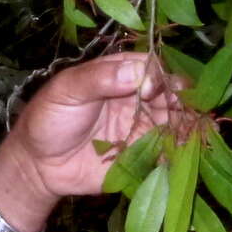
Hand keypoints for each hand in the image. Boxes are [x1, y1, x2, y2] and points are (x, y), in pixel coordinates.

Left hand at [0, 52, 183, 198]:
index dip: (156, 76)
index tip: (149, 90)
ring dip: (186, 125)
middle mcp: (137, 97)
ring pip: (174, 120)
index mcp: (119, 74)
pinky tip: (182, 153)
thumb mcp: (67, 91)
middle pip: (170, 93)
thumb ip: (98, 79)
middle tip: (183, 111)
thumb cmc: (49, 118)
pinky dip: (178, 151)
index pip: (150, 67)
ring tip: (191, 132)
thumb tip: (137, 73)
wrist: (40, 164)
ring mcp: (142, 125)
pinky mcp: (143, 154)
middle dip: (181, 100)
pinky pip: (167, 151)